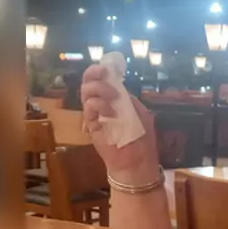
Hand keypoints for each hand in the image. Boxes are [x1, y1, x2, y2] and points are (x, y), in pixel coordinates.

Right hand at [81, 65, 159, 184]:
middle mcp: (102, 104)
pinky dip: (98, 105)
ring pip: (86, 93)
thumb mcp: (140, 112)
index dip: (100, 71)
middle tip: (103, 74)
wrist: (137, 161)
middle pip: (89, 83)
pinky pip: (88, 109)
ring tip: (112, 97)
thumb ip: (127, 98)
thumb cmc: (141, 138)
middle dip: (94, 74)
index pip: (102, 80)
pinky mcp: (91, 126)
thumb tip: (117, 85)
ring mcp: (95, 115)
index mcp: (114, 99)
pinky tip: (110, 111)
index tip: (106, 67)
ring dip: (99, 89)